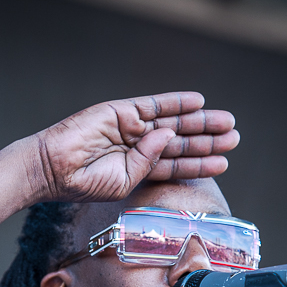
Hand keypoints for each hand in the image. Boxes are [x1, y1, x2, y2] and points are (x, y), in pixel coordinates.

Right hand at [34, 91, 238, 202]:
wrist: (52, 168)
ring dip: (199, 121)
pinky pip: (153, 104)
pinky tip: (198, 102)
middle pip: (181, 142)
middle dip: (207, 139)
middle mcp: (138, 147)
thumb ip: (149, 161)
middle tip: (234, 137)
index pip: (177, 165)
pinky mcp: (121, 111)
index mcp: (140, 169)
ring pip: (172, 122)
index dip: (201, 163)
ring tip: (226, 122)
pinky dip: (175, 102)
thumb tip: (171, 135)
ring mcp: (130, 127)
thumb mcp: (124, 181)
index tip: (225, 161)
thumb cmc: (83, 184)